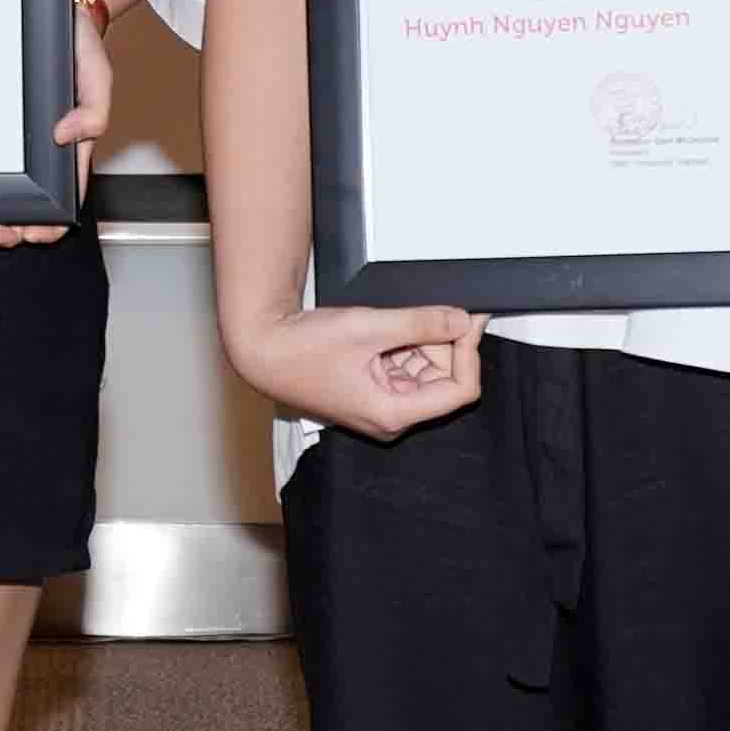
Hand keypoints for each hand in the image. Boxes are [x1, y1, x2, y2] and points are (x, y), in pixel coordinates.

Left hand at [0, 0, 119, 249]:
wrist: (52, 14)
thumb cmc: (79, 47)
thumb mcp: (98, 74)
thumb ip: (95, 108)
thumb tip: (70, 135)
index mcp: (71, 149)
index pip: (63, 200)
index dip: (46, 225)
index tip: (25, 232)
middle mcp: (42, 152)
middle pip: (26, 206)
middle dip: (4, 229)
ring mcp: (18, 143)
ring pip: (1, 191)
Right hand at [223, 297, 485, 439]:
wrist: (261, 349)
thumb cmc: (300, 350)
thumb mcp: (369, 327)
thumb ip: (421, 323)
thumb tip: (459, 319)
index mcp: (393, 414)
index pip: (460, 390)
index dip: (468, 352)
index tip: (467, 320)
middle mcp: (390, 417)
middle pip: (443, 378)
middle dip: (438, 343)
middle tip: (422, 313)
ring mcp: (380, 406)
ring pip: (423, 371)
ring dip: (417, 342)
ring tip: (386, 324)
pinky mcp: (371, 392)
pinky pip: (402, 369)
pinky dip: (401, 346)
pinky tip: (381, 331)